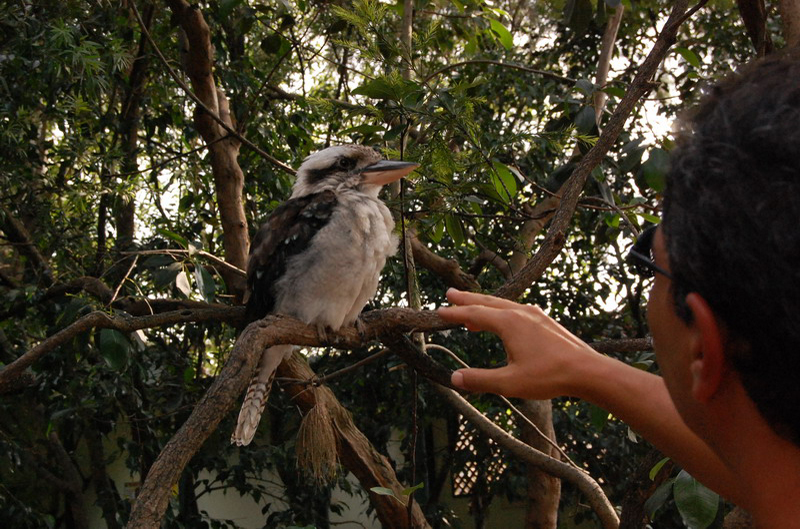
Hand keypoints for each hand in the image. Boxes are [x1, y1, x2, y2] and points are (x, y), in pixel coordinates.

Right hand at [438, 288, 599, 399]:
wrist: (587, 371)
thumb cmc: (549, 376)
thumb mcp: (510, 383)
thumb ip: (480, 380)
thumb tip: (454, 378)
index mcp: (508, 323)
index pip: (474, 314)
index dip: (455, 313)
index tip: (439, 311)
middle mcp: (520, 312)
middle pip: (487, 302)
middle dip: (467, 299)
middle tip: (450, 293)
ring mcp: (535, 315)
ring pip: (503, 305)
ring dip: (485, 306)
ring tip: (471, 313)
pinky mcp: (546, 321)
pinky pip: (517, 310)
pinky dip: (502, 312)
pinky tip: (504, 321)